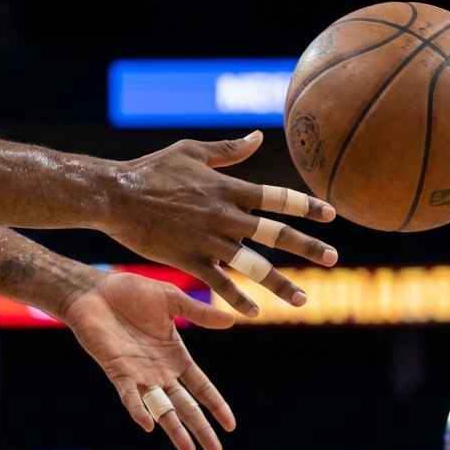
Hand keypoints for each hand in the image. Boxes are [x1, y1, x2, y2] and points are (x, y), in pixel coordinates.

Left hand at [61, 271, 235, 449]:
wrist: (95, 291)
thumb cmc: (131, 293)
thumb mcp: (171, 300)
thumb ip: (198, 313)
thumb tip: (233, 320)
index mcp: (175, 356)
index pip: (201, 387)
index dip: (215, 405)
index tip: (230, 425)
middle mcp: (159, 371)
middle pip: (185, 406)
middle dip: (200, 429)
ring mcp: (138, 374)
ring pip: (160, 408)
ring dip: (174, 429)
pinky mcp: (116, 370)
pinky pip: (129, 395)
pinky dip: (138, 409)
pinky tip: (149, 424)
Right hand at [103, 131, 338, 316]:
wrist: (116, 196)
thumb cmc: (151, 169)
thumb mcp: (192, 151)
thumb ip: (229, 150)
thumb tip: (258, 137)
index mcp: (229, 189)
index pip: (278, 198)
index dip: (307, 206)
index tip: (331, 215)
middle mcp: (225, 216)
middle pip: (276, 234)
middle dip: (308, 246)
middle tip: (333, 257)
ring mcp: (209, 240)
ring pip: (254, 265)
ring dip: (280, 284)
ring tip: (302, 299)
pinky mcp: (190, 260)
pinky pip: (220, 283)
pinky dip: (238, 299)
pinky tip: (255, 312)